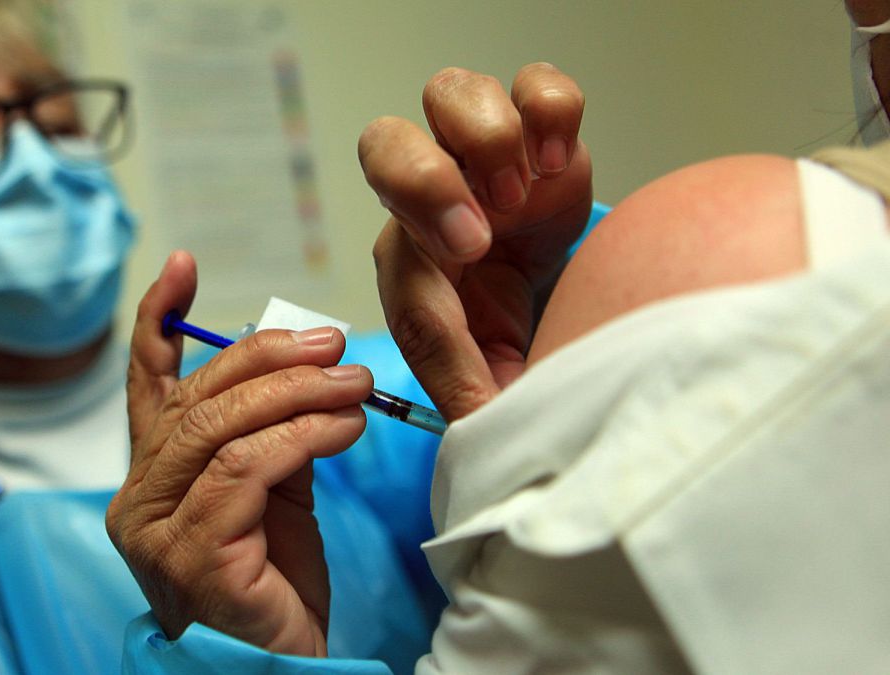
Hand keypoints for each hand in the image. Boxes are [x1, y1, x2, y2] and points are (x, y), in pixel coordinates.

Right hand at [106, 251, 373, 656]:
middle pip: (197, 397)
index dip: (159, 319)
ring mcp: (155, 528)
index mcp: (151, 475)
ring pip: (222, 426)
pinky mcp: (189, 554)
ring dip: (298, 394)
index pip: (146, 385)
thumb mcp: (274, 494)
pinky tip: (344, 428)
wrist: (276, 668)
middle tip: (333, 344)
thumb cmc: (275, 587)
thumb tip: (303, 369)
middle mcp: (137, 498)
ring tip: (354, 384)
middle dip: (270, 357)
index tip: (181, 264)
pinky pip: (247, 469)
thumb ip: (270, 434)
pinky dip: (302, 438)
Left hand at [358, 64, 591, 420]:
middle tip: (488, 214)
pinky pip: (533, 84)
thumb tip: (486, 445)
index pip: (397, 247)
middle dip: (428, 176)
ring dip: (488, 136)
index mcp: (411, 262)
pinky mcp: (537, 133)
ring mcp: (480, 157)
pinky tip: (557, 156)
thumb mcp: (493, 377)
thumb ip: (481, 403)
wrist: (559, 290)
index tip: (475, 248)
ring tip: (526, 186)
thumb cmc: (510, 331)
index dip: (425, 239)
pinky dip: (548, 107)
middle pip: (384, 144)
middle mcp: (430, 197)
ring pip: (450, 95)